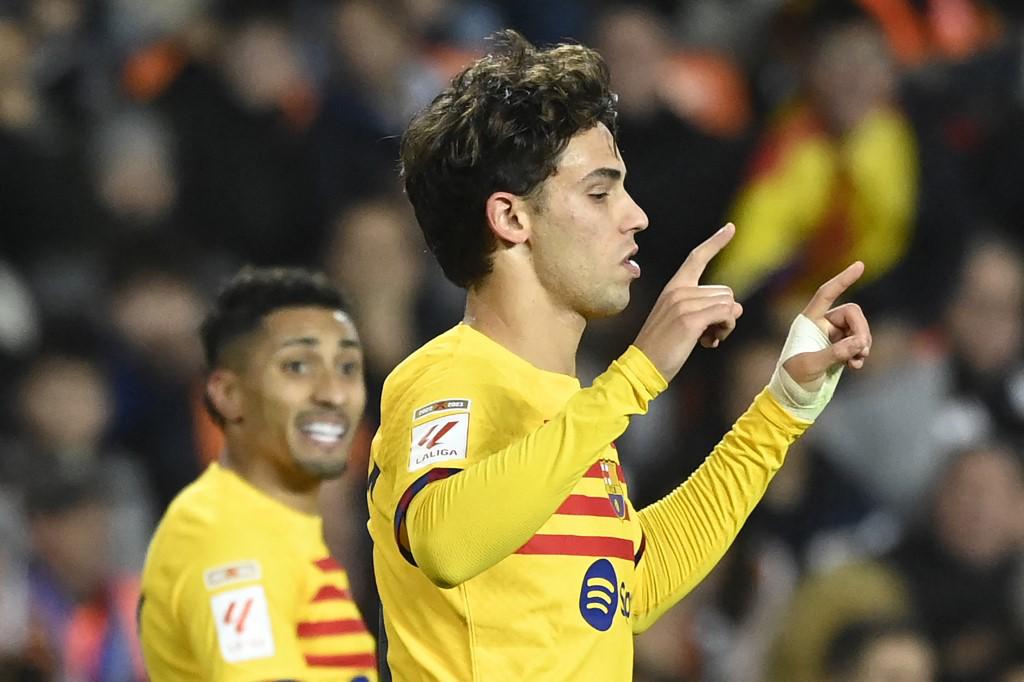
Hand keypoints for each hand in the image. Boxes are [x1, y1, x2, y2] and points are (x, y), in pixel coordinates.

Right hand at [633, 223, 741, 381]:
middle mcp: (678, 291)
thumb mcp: (679, 321)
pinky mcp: (690, 319)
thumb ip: (704, 308)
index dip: (716, 242)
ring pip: (729, 304)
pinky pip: (725, 315)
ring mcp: (683, 304)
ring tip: (708, 339)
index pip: (697, 258)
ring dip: (726, 325)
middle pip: (725, 291)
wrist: (642, 366)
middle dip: (725, 314)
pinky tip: (710, 343)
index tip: (731, 227)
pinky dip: (725, 329)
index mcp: (673, 287)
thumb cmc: (662, 348)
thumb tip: (736, 308)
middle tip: (710, 334)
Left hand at [782, 261, 871, 387]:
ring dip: (863, 343)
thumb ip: (835, 353)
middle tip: (862, 350)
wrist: (794, 396)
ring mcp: (832, 336)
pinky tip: (856, 365)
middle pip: (852, 313)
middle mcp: (821, 324)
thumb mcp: (811, 365)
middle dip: (861, 329)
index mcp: (808, 321)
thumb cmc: (794, 379)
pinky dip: (860, 352)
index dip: (842, 280)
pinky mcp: (840, 349)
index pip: (826, 294)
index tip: (860, 265)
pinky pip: (858, 343)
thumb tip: (860, 343)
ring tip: (858, 361)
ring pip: (858, 328)